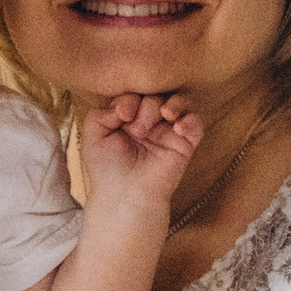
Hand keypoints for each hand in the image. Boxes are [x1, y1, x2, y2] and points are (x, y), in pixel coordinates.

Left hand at [80, 93, 202, 208]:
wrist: (125, 196)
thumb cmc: (107, 170)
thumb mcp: (93, 138)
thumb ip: (101, 114)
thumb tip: (122, 105)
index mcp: (128, 117)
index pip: (134, 94)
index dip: (130, 100)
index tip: (123, 115)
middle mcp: (149, 121)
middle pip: (156, 96)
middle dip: (147, 108)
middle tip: (137, 130)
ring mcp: (168, 132)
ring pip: (178, 103)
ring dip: (172, 105)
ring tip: (164, 115)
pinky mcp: (184, 144)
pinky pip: (196, 124)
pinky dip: (190, 120)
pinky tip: (178, 128)